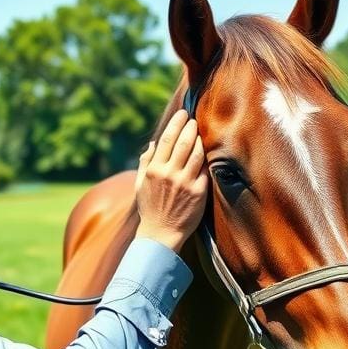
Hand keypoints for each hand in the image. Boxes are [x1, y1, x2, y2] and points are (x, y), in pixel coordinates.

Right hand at [134, 109, 207, 251]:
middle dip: (190, 126)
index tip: (182, 114)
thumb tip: (153, 144)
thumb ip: (145, 162)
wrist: (160, 234)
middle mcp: (169, 174)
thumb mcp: (140, 185)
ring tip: (201, 133)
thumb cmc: (149, 209)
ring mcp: (185, 182)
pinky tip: (207, 152)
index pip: (167, 139)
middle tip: (194, 119)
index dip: (176, 123)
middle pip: (183, 142)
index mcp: (154, 169)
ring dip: (200, 140)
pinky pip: (205, 170)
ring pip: (196, 153)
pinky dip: (206, 159)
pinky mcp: (198, 192)